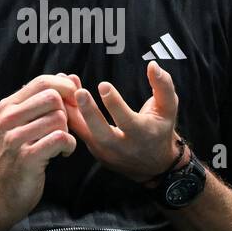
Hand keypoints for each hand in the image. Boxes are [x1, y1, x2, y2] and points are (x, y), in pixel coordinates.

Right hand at [0, 74, 77, 228]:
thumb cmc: (12, 159)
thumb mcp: (18, 125)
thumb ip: (40, 101)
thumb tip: (66, 76)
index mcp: (7, 107)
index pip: (43, 81)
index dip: (64, 89)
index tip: (71, 106)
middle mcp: (8, 119)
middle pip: (54, 98)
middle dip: (67, 112)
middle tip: (66, 128)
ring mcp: (15, 138)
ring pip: (59, 119)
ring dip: (68, 132)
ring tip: (61, 143)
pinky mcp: (27, 157)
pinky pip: (61, 138)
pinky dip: (69, 146)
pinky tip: (62, 154)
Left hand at [62, 61, 181, 183]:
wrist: (153, 165)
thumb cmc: (160, 129)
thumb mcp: (168, 108)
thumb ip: (163, 85)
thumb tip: (152, 65)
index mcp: (142, 135)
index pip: (126, 120)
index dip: (114, 104)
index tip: (103, 85)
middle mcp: (122, 147)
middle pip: (102, 133)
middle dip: (89, 113)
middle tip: (78, 92)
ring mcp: (106, 153)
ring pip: (85, 133)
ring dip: (72, 111)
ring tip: (63, 88)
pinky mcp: (94, 152)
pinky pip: (79, 133)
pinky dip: (70, 115)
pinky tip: (63, 96)